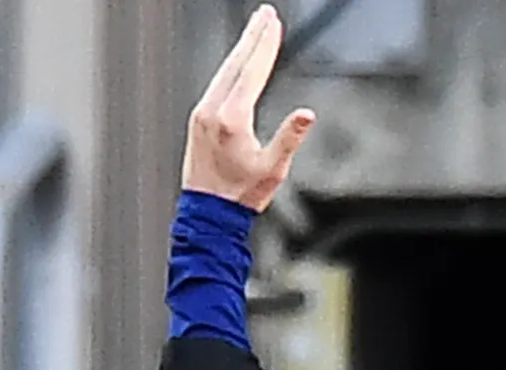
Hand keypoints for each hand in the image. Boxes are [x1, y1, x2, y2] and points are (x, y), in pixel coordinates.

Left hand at [183, 4, 315, 211]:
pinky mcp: (198, 119)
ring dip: (241, 48)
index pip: (252, 72)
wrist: (207, 214)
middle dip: (252, 37)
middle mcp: (212, 111)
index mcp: (231, 120)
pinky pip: (217, 82)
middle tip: (265, 14)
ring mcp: (202, 113)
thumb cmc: (241, 195)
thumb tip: (307, 114)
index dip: (265, 46)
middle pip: (236, 63)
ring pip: (224, 71)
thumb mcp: (274, 169)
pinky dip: (231, 66)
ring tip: (255, 29)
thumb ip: (289, 137)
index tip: (273, 23)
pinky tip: (238, 61)